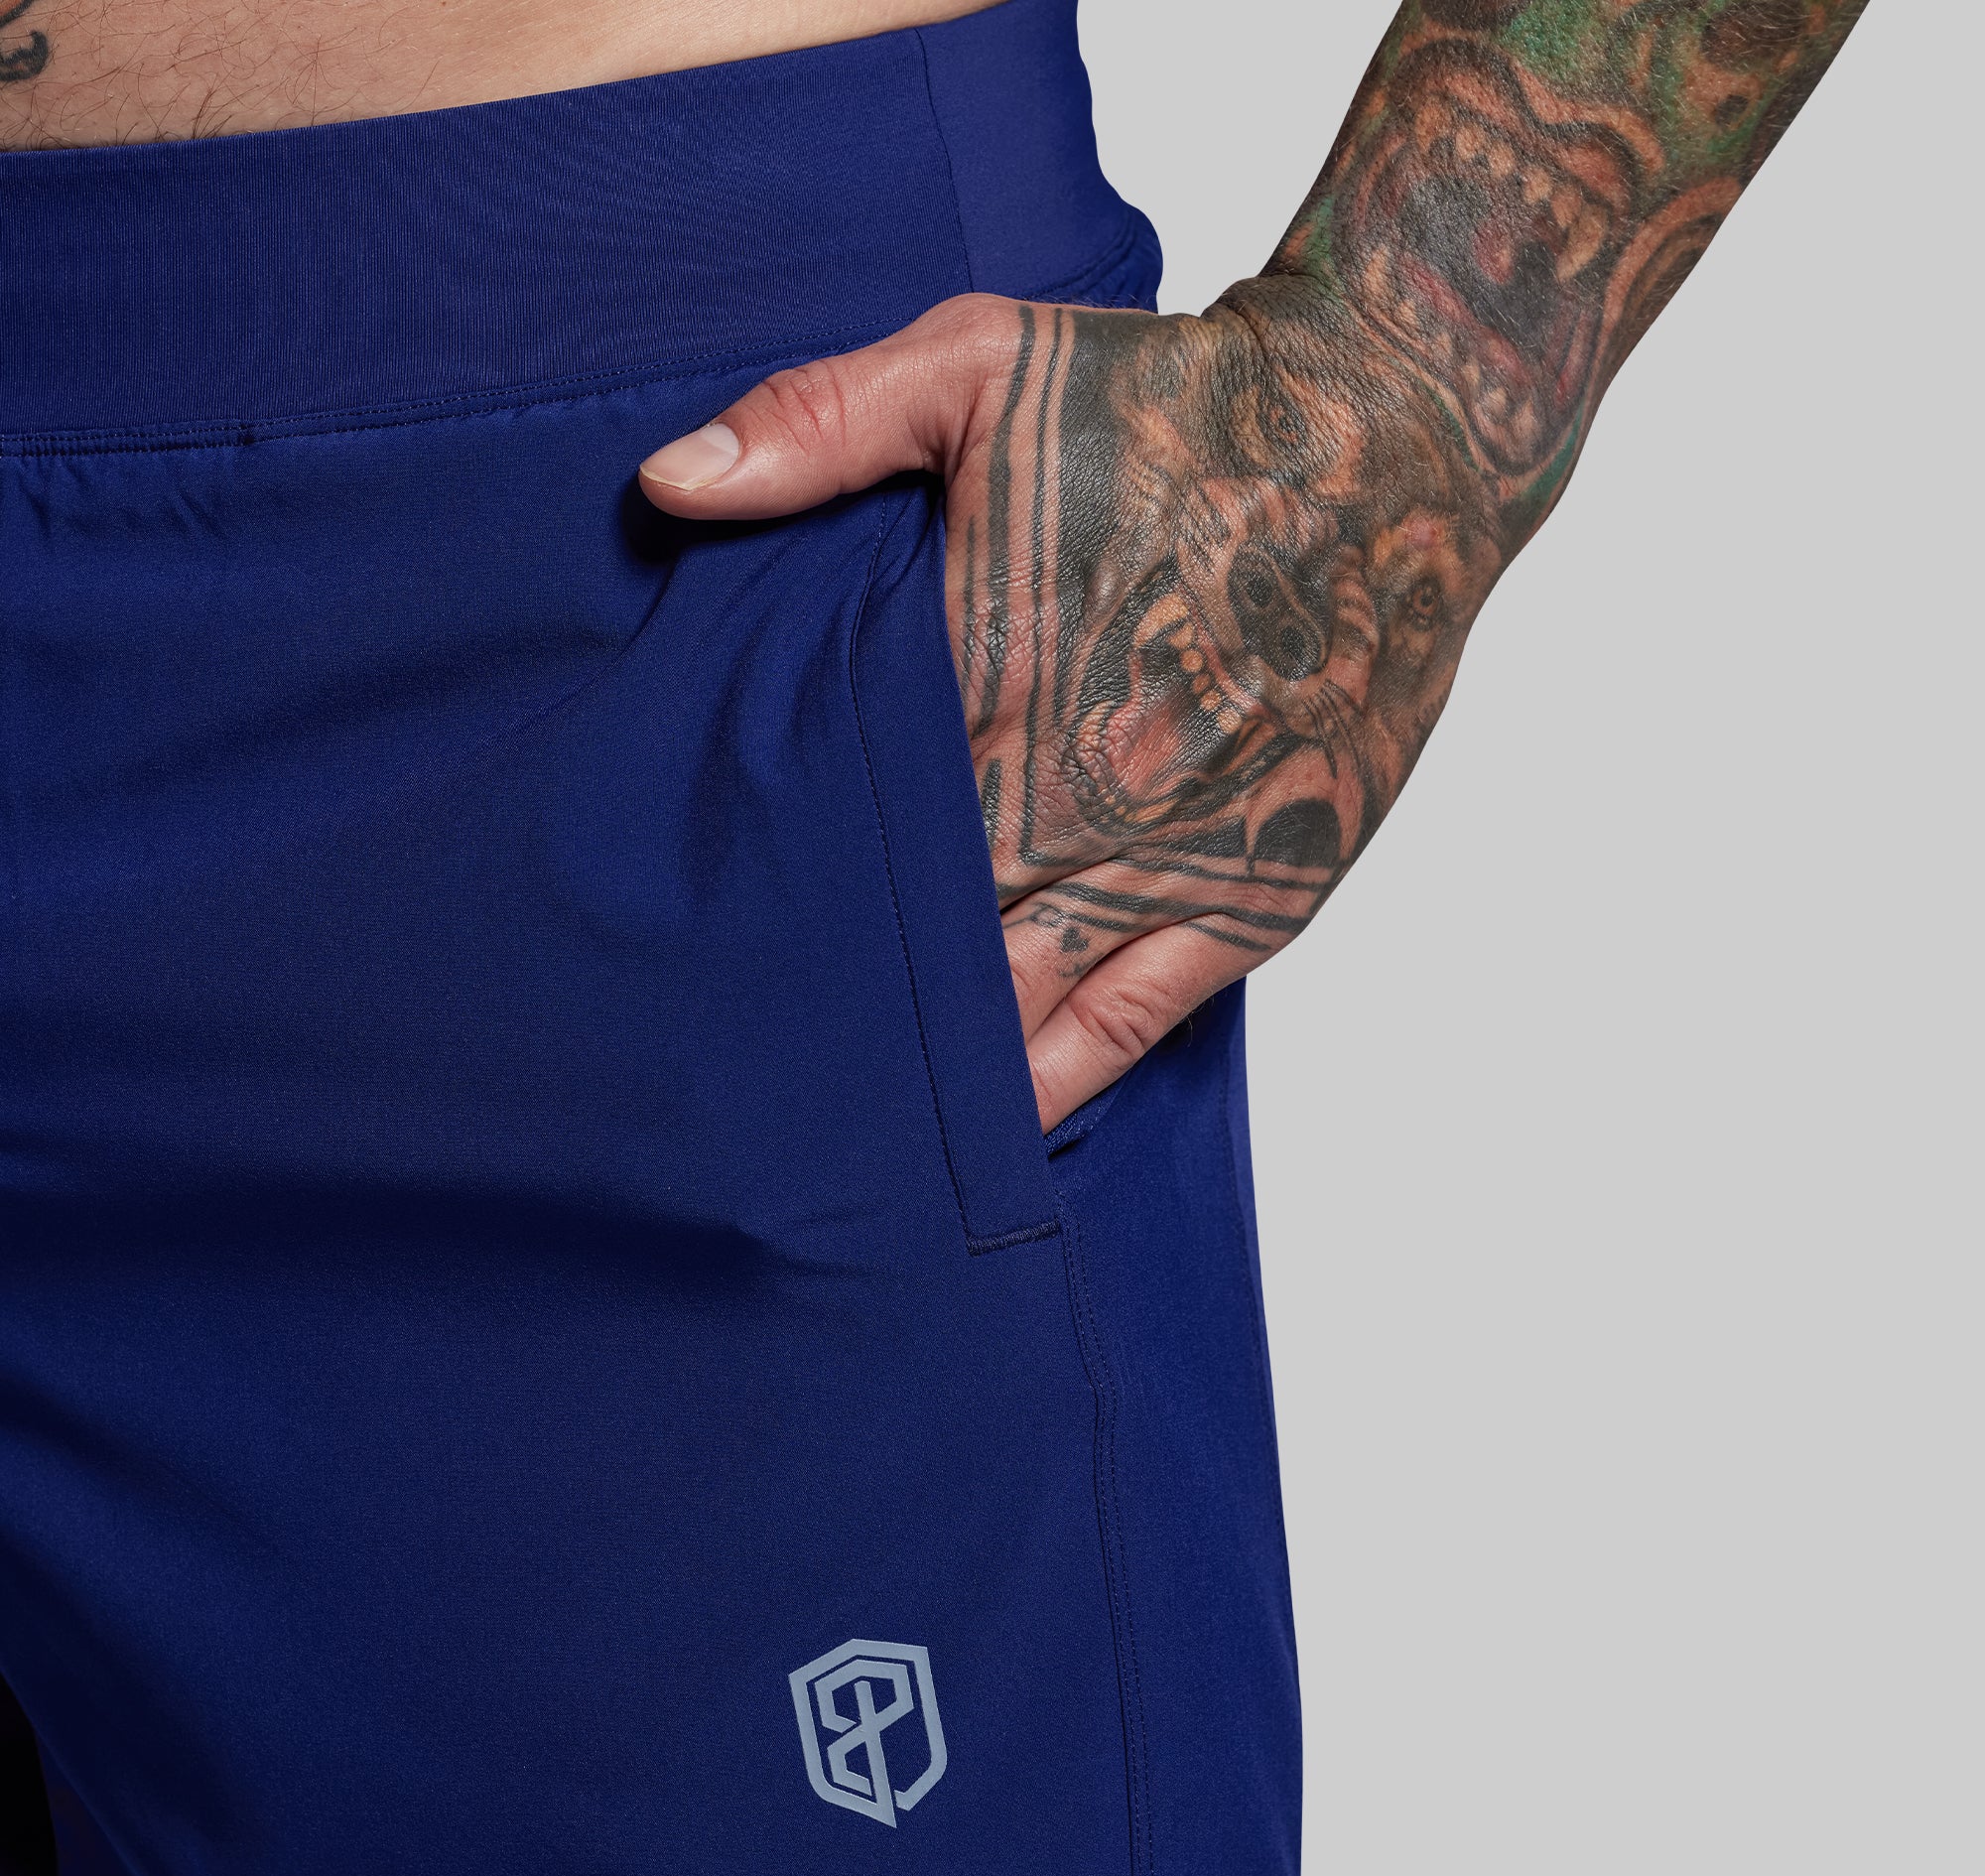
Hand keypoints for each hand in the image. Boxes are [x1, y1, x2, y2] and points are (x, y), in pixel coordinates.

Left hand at [639, 281, 1506, 1127]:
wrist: (1398, 434)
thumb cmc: (1185, 399)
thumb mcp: (982, 363)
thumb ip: (821, 424)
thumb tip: (668, 484)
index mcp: (985, 690)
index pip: (840, 843)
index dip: (771, 915)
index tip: (697, 973)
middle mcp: (1071, 800)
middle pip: (918, 948)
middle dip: (837, 1011)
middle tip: (747, 1090)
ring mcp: (1166, 862)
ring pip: (1016, 1009)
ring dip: (936, 1069)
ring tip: (845, 1149)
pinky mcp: (1257, 891)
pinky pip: (1137, 1023)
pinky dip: (1063, 1078)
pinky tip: (1001, 1128)